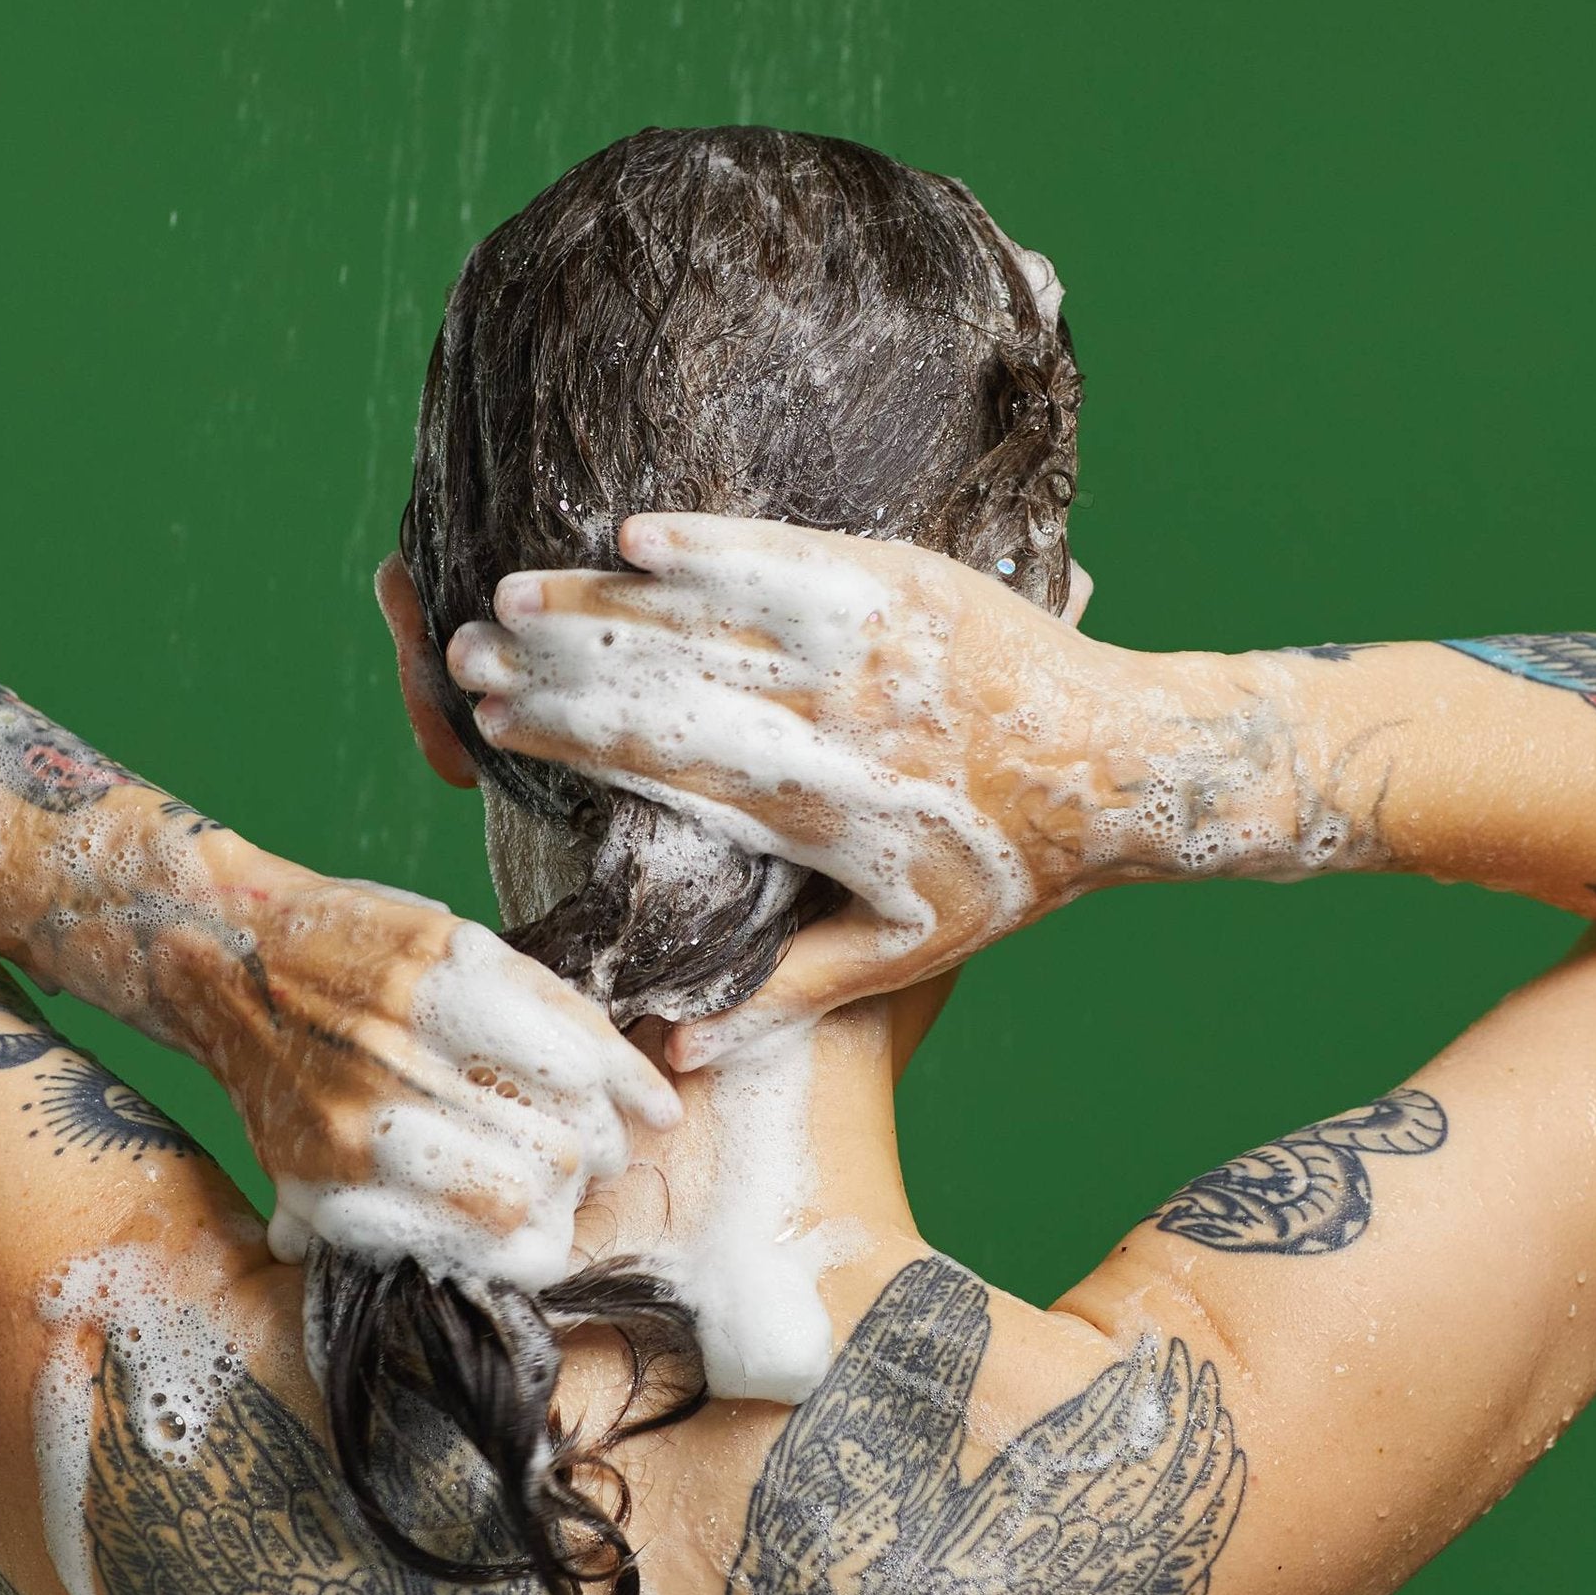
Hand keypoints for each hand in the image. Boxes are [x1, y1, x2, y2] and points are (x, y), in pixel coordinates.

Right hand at [134, 858, 679, 1287]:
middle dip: (596, 1159)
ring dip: (551, 1206)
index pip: (578, 1072)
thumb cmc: (357, 944)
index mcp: (438, 977)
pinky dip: (494, 1245)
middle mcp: (392, 1054)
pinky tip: (507, 1228)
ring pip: (510, 1205)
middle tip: (597, 1157)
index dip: (623, 1102)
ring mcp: (351, 1128)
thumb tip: (653, 1103)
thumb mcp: (455, 940)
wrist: (222, 963)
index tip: (636, 1113)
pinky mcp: (321, 1184)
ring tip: (554, 1191)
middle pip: (555, 1148)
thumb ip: (551, 1010)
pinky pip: (443, 1244)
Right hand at [447, 514, 1214, 1064]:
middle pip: (664, 679)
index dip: (567, 740)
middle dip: (554, 662)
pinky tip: (637, 533)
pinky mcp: (904, 578)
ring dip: (604, 598)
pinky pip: (789, 551)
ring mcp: (869, 639)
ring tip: (515, 590)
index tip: (486, 726)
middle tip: (463, 649)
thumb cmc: (1010, 870)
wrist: (1132, 765)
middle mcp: (834, 716)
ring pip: (712, 610)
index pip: (662, 764)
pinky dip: (712, 541)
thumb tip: (667, 1061)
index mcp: (819, 804)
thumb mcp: (902, 956)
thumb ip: (780, 997)